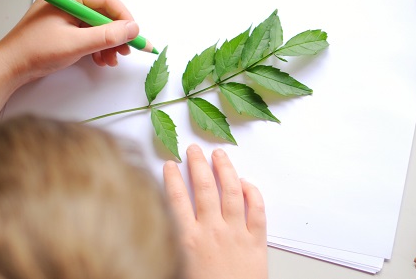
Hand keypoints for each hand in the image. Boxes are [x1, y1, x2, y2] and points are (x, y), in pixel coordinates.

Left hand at [0, 0, 139, 83]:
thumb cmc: (36, 51)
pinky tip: (100, 59)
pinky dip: (97, 45)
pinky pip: (88, 32)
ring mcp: (65, 12)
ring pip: (98, 24)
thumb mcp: (76, 44)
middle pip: (103, 12)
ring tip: (111, 60)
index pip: (106, 0)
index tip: (135, 36)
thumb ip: (107, 36)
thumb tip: (132, 29)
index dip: (124, 18)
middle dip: (116, 33)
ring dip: (108, 42)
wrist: (10, 67)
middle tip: (126, 51)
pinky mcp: (64, 26)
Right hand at [163, 144, 267, 278]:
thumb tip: (157, 228)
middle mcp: (211, 232)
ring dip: (225, 170)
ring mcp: (236, 234)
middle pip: (203, 188)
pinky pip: (258, 211)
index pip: (176, 199)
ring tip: (220, 155)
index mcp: (187, 240)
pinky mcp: (257, 242)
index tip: (170, 163)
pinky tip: (247, 183)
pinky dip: (253, 193)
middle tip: (194, 149)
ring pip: (231, 192)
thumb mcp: (176, 269)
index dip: (172, 178)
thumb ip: (169, 244)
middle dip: (197, 165)